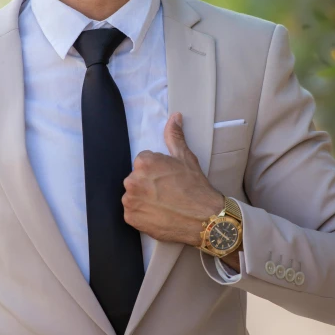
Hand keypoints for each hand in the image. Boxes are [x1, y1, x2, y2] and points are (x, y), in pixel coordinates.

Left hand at [121, 112, 223, 246]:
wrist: (204, 217)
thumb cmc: (195, 187)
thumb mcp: (185, 157)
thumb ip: (174, 136)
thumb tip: (175, 116)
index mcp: (143, 162)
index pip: (143, 163)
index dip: (156, 171)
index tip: (168, 179)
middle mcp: (132, 180)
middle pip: (136, 178)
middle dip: (148, 184)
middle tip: (166, 192)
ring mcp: (130, 201)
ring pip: (133, 195)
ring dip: (143, 199)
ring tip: (163, 204)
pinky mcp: (131, 218)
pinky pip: (132, 213)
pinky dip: (142, 214)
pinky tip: (158, 214)